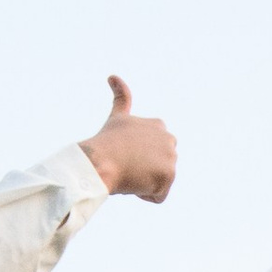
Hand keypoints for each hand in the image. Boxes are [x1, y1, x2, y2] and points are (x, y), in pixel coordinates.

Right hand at [82, 76, 176, 205]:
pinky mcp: (168, 176)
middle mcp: (170, 139)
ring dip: (141, 182)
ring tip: (128, 172)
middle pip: (156, 167)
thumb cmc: (105, 142)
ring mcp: (171, 157)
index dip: (134, 157)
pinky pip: (157, 195)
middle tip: (125, 165)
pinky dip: (143, 194)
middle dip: (141, 170)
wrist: (100, 161)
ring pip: (156, 182)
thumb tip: (113, 75)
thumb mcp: (117, 117)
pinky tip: (133, 182)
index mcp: (159, 125)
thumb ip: (121, 97)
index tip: (122, 153)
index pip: (150, 153)